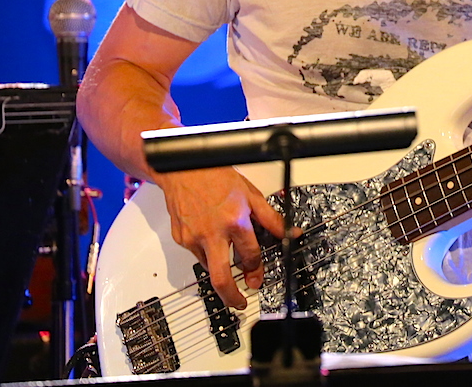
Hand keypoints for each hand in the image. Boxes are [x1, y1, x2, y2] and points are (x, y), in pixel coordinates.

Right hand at [155, 166, 285, 309]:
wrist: (184, 170)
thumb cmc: (217, 178)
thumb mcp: (251, 195)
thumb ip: (271, 218)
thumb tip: (290, 232)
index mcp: (234, 221)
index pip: (250, 256)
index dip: (257, 267)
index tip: (257, 275)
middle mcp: (212, 233)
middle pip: (221, 278)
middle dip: (232, 296)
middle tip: (240, 302)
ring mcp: (193, 238)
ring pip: (209, 266)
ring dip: (221, 268)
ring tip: (227, 255)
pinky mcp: (181, 239)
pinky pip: (197, 254)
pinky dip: (208, 252)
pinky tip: (212, 237)